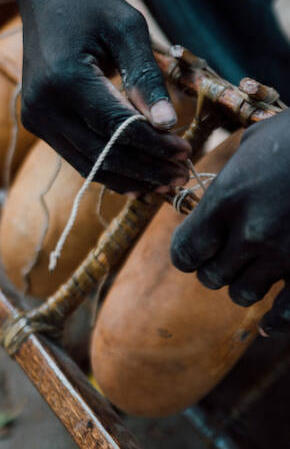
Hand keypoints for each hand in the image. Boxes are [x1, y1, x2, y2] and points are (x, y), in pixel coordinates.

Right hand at [10, 0, 190, 193]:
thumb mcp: (127, 29)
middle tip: (180, 177)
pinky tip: (136, 178)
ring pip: (89, 164)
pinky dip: (108, 170)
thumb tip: (168, 124)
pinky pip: (78, 157)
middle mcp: (44, 106)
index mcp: (64, 79)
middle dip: (146, 170)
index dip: (154, 146)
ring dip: (129, 178)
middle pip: (103, 153)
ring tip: (163, 184)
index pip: (117, 127)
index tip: (185, 154)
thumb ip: (146, 77)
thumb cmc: (91, 6)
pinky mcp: (38, 124)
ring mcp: (36, 119)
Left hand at [171, 109, 289, 335]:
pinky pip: (287, 313)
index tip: (193, 253)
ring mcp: (285, 253)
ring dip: (243, 285)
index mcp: (227, 200)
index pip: (185, 250)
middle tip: (223, 257)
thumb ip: (229, 175)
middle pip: (211, 276)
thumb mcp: (254, 143)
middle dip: (213, 268)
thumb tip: (216, 193)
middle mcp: (251, 232)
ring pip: (243, 294)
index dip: (186, 255)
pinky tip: (267, 323)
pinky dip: (275, 321)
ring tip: (251, 270)